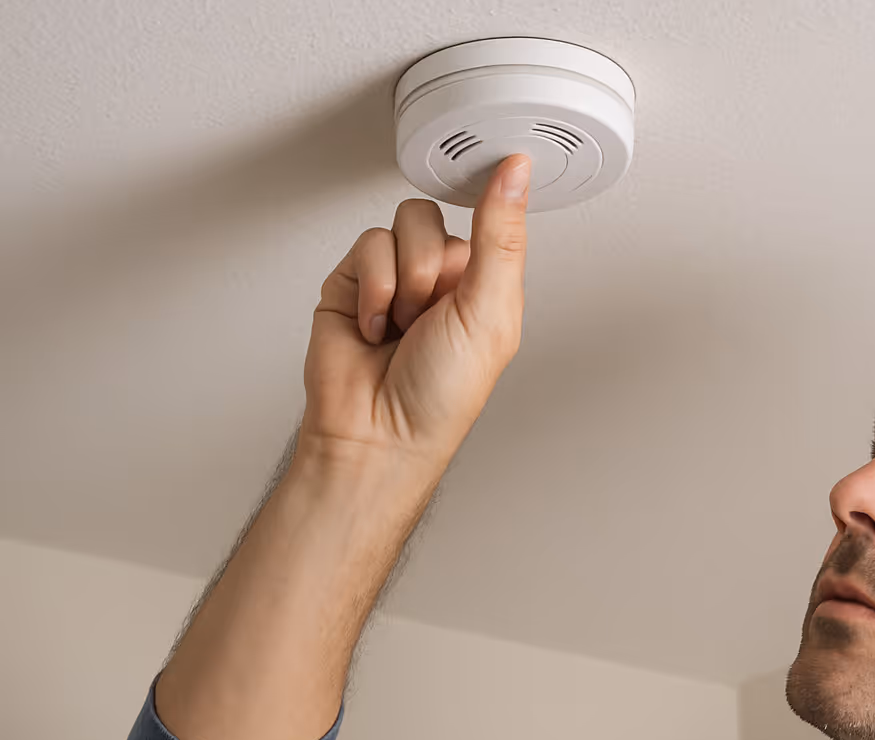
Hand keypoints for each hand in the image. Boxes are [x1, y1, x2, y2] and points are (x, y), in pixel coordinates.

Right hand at [300, 153, 532, 470]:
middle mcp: (441, 279)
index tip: (483, 198)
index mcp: (485, 284)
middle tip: (431, 313)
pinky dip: (372, 291)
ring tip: (403, 326)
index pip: (485, 218)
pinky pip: (363, 248)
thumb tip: (518, 170)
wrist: (379, 431)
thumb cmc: (443, 394)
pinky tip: (377, 329)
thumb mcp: (490, 308)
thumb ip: (501, 234)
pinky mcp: (353, 284)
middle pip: (432, 218)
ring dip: (402, 281)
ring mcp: (394, 279)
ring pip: (396, 228)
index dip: (482, 211)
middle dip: (430, 268)